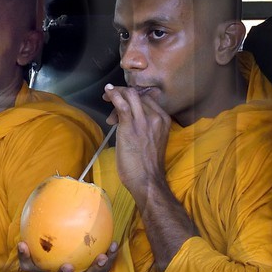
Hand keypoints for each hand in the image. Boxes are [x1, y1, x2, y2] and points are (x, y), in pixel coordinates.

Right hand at [17, 240, 117, 271]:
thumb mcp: (47, 262)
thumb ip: (41, 244)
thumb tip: (33, 214)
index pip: (31, 269)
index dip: (24, 258)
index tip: (22, 244)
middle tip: (67, 266)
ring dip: (95, 268)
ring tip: (101, 257)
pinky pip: (105, 270)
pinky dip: (111, 257)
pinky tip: (114, 244)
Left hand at [103, 84, 172, 199]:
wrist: (147, 180)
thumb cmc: (148, 164)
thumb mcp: (152, 139)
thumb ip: (144, 125)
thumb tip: (126, 117)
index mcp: (164, 120)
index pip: (147, 98)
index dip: (133, 96)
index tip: (123, 99)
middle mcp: (156, 117)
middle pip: (138, 95)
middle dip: (123, 92)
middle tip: (111, 96)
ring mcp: (143, 120)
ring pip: (130, 96)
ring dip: (116, 93)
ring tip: (107, 96)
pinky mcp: (130, 126)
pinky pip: (121, 104)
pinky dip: (113, 95)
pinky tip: (107, 93)